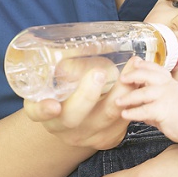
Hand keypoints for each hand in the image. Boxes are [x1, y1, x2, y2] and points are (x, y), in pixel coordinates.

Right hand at [23, 60, 137, 149]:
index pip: (37, 113)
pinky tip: (140, 77)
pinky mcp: (109, 137)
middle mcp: (63, 127)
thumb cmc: (67, 89)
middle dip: (87, 95)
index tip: (53, 106)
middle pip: (73, 117)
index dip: (43, 110)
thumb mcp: (58, 77)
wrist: (79, 118)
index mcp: (44, 111)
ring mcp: (86, 135)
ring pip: (107, 117)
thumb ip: (64, 61)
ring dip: (122, 91)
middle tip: (98, 72)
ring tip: (131, 66)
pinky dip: (134, 96)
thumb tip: (74, 39)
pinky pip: (123, 119)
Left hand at [115, 59, 177, 142]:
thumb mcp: (170, 98)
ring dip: (128, 97)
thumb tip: (137, 100)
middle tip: (122, 79)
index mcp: (170, 81)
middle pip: (147, 75)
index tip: (135, 62)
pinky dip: (133, 112)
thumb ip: (154, 96)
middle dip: (132, 75)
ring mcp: (166, 96)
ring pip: (143, 92)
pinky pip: (144, 110)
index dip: (144, 64)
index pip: (155, 68)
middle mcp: (168, 85)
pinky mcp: (164, 110)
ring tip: (118, 101)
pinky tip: (125, 114)